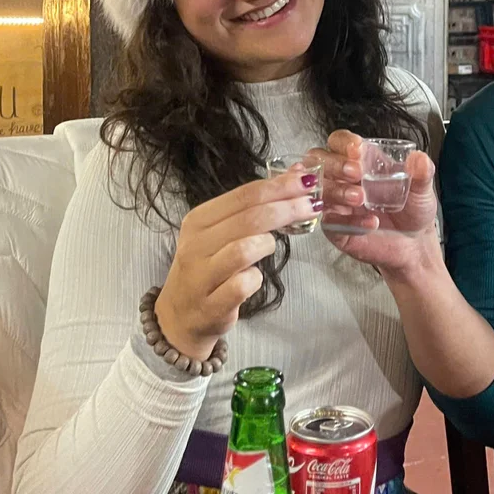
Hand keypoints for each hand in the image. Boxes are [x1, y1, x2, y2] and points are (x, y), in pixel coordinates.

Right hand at [155, 171, 321, 359]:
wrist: (180, 315)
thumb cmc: (208, 268)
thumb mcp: (221, 233)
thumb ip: (253, 208)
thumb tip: (294, 178)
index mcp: (198, 220)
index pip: (244, 195)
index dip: (279, 186)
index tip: (307, 181)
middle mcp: (196, 244)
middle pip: (249, 218)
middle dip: (287, 208)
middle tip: (313, 206)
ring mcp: (201, 275)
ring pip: (244, 249)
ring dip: (266, 245)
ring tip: (269, 248)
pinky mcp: (212, 304)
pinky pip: (244, 285)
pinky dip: (256, 279)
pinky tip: (253, 279)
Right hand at [312, 130, 440, 280]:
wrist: (414, 245)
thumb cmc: (412, 210)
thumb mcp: (422, 190)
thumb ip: (422, 173)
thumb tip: (419, 158)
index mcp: (361, 161)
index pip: (339, 142)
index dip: (343, 142)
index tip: (356, 148)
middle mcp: (343, 179)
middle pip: (319, 161)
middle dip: (334, 163)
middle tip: (355, 173)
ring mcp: (336, 203)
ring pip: (320, 190)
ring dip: (337, 190)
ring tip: (360, 198)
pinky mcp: (335, 228)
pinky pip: (331, 221)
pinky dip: (349, 222)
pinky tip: (371, 223)